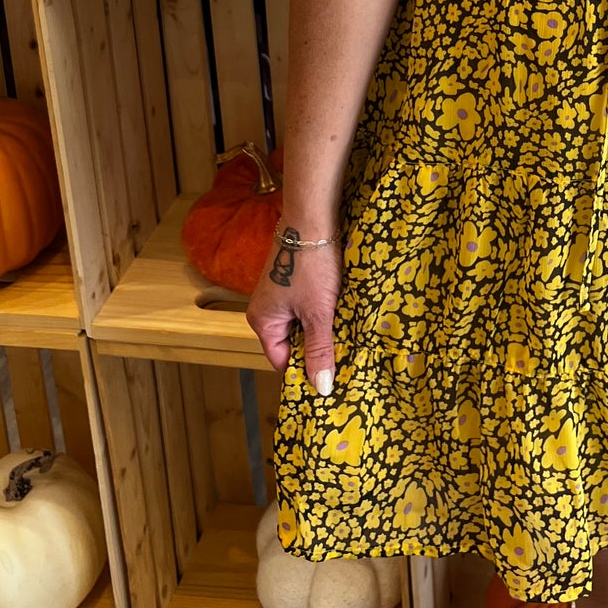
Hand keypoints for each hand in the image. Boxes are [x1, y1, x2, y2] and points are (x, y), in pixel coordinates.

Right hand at [246, 236, 342, 392]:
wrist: (312, 219)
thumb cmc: (312, 265)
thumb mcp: (319, 313)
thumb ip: (319, 350)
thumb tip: (320, 389)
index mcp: (262, 322)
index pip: (281, 360)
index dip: (304, 369)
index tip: (330, 377)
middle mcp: (265, 310)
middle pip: (291, 343)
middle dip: (315, 347)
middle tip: (343, 354)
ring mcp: (278, 294)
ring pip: (301, 324)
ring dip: (321, 328)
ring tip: (344, 331)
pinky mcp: (291, 281)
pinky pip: (305, 307)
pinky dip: (321, 311)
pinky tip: (339, 310)